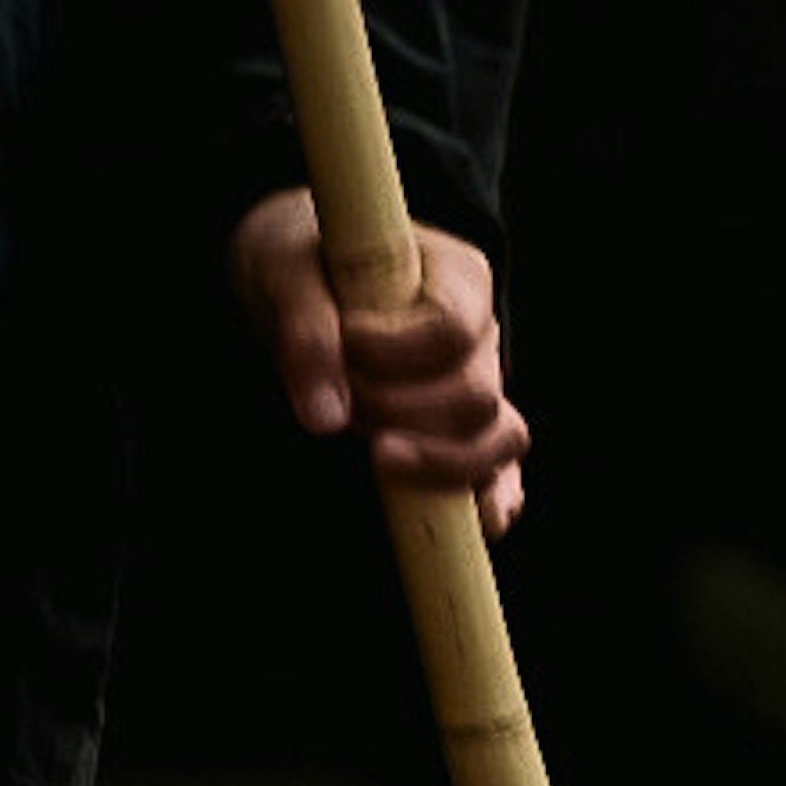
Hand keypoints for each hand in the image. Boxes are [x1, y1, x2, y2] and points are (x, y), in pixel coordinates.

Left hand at [229, 188, 526, 535]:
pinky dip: (492, 500)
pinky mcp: (462, 436)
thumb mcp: (285, 275)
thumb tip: (325, 419)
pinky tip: (476, 520)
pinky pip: (500, 475)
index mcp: (457, 277)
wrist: (304, 282)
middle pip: (475, 396)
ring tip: (375, 453)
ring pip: (497, 440)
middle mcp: (481, 337)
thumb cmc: (302, 265)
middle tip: (340, 395)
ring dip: (436, 460)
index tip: (342, 343)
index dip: (393, 352)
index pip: (451, 331)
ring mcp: (479, 389)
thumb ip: (305, 332)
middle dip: (399, 410)